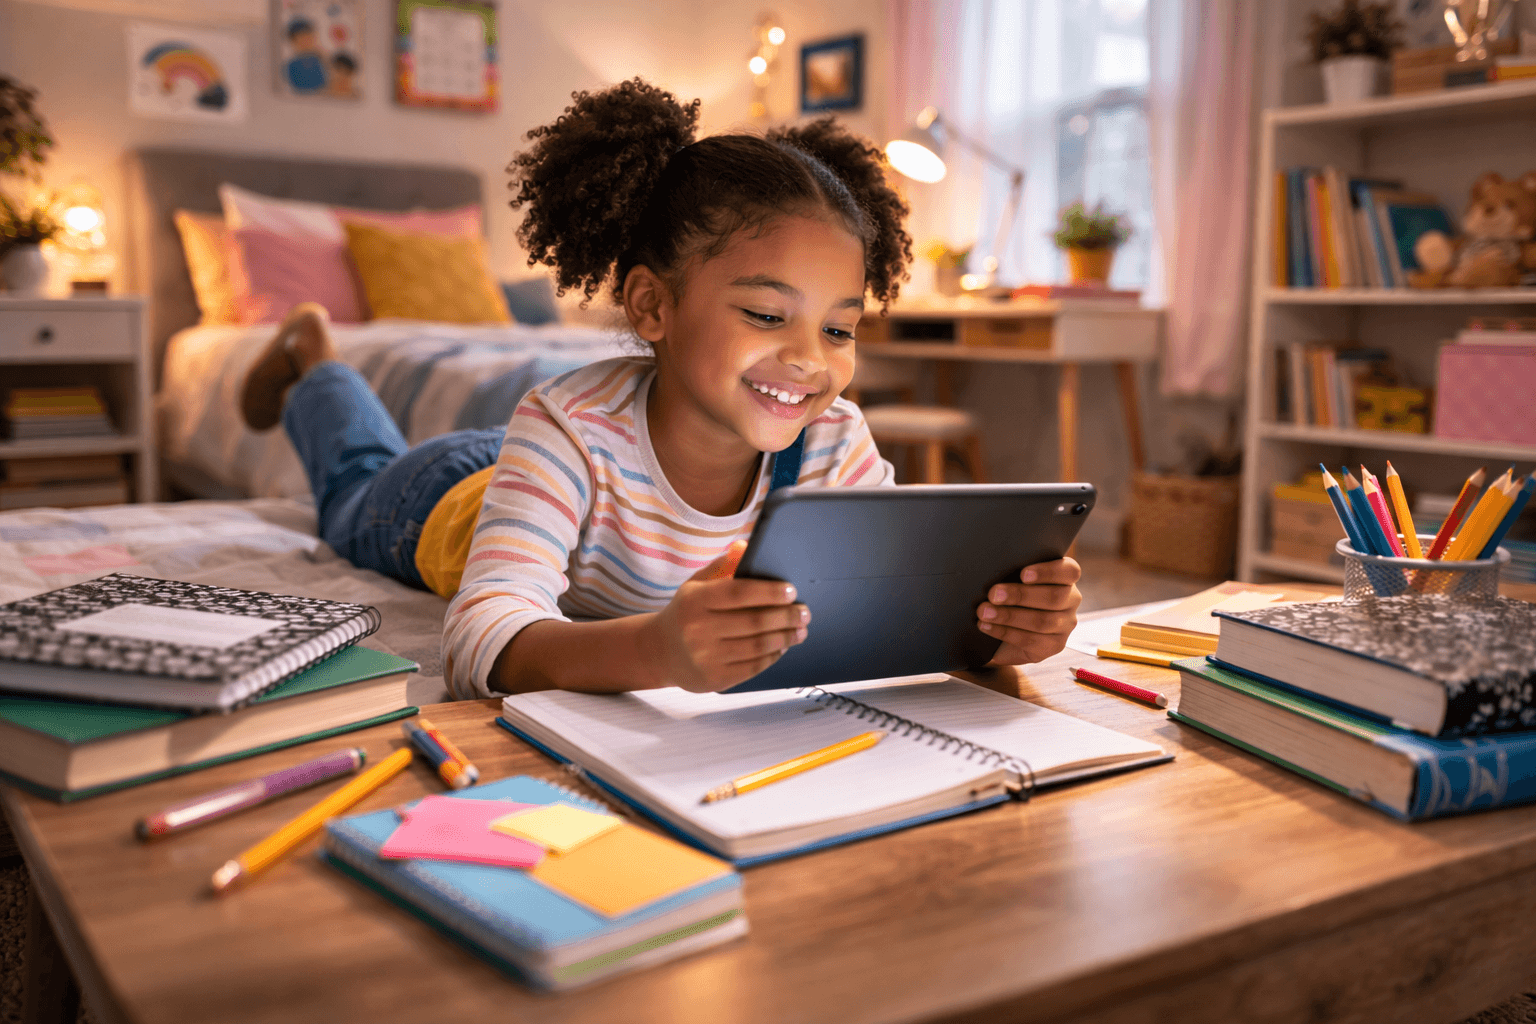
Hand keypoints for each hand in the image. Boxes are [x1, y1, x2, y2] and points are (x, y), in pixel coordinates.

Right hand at [643, 541, 810, 692]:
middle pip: (754, 621)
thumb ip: (722, 565)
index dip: (769, 591)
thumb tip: (746, 546)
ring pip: (758, 646)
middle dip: (786, 616)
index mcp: (694, 601)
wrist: (659, 651)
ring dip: (785, 637)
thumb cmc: (686, 612)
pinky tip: (782, 646)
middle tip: (804, 612)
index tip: (791, 590)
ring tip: (800, 629)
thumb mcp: (696, 585)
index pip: (738, 593)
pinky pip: (753, 667)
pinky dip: (773, 656)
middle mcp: (698, 630)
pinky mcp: (714, 679)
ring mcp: (705, 657)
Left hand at [977, 558, 1081, 664]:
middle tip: (993, 594)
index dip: (1048, 572)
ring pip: (1043, 621)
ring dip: (1009, 616)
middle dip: (1020, 595)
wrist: (1005, 633)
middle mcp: (1071, 600)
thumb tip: (991, 569)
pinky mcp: (1054, 646)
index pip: (1070, 571)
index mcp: (1065, 578)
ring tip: (984, 612)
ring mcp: (1065, 625)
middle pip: (1054, 597)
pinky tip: (986, 626)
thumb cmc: (1009, 597)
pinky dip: (1005, 632)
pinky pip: (1032, 640)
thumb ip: (1011, 573)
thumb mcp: (1012, 581)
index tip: (1023, 574)